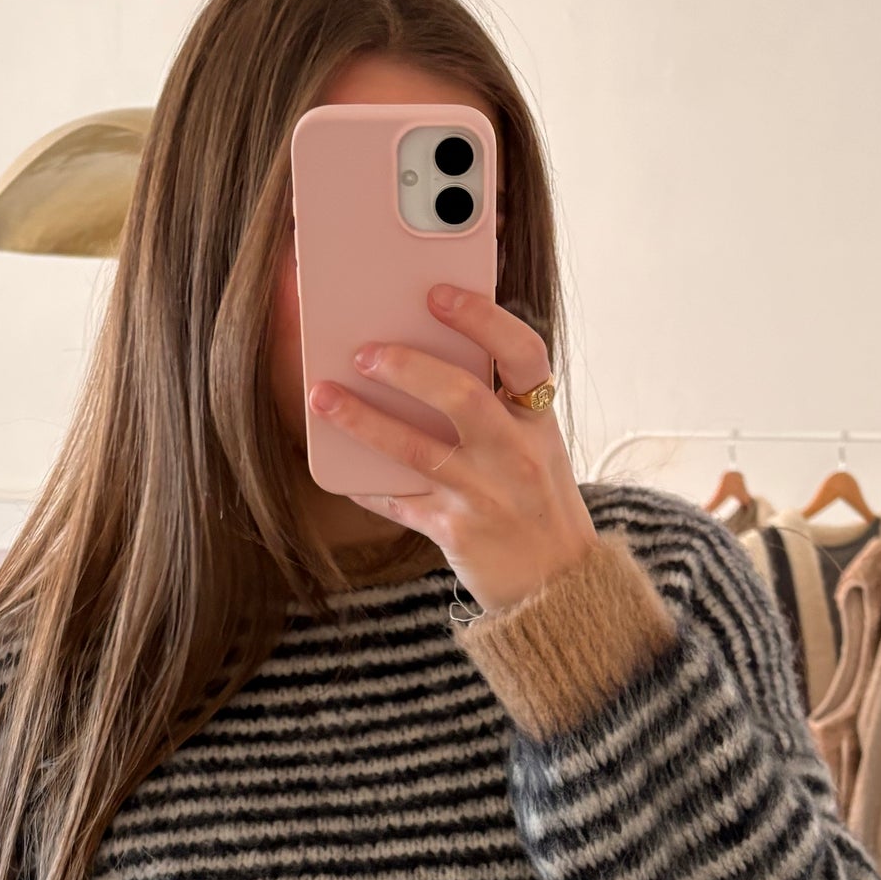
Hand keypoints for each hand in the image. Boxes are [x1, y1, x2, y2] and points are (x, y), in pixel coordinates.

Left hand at [307, 286, 599, 614]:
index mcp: (539, 421)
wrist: (558, 586)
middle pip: (462, 397)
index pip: (524, 354)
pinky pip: (399, 501)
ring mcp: (486, 496)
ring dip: (363, 420)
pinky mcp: (455, 533)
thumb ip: (498, 404)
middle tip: (364, 351)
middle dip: (408, 368)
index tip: (439, 293)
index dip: (483, 318)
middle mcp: (516, 455)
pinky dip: (365, 483)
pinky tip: (338, 466)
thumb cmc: (536, 503)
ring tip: (322, 396)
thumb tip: (428, 351)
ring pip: (416, 450)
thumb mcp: (535, 446)